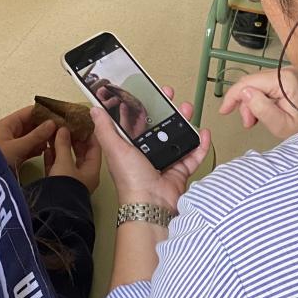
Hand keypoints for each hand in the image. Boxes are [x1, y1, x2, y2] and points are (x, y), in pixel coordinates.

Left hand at [0, 105, 55, 170]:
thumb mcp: (17, 148)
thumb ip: (36, 136)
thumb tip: (53, 123)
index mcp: (8, 124)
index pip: (29, 112)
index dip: (44, 112)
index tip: (60, 115)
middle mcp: (11, 131)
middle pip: (32, 124)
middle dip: (46, 126)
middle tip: (64, 129)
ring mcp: (14, 143)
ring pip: (33, 136)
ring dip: (44, 138)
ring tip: (59, 139)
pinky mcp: (16, 155)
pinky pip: (30, 148)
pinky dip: (38, 148)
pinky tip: (48, 150)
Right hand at [44, 125, 100, 192]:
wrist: (53, 210)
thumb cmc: (66, 185)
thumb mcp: (65, 162)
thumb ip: (63, 144)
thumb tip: (63, 129)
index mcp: (92, 170)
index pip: (94, 146)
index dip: (89, 132)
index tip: (81, 120)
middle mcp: (83, 175)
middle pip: (80, 152)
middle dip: (72, 138)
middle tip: (65, 124)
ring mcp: (70, 180)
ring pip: (67, 158)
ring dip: (60, 146)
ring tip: (53, 131)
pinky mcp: (58, 184)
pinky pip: (56, 166)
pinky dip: (52, 156)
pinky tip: (46, 147)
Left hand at [91, 85, 209, 214]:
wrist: (151, 204)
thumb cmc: (131, 180)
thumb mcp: (115, 149)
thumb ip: (105, 129)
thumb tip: (94, 110)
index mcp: (130, 146)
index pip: (136, 121)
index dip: (142, 106)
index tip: (148, 93)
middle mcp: (147, 153)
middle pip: (159, 126)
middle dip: (166, 110)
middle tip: (171, 97)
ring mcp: (165, 161)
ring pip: (177, 137)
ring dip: (184, 122)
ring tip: (188, 110)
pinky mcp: (180, 171)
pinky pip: (193, 155)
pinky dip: (200, 144)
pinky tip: (203, 133)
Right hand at [218, 69, 297, 138]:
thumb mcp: (281, 125)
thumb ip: (262, 108)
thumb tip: (244, 93)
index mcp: (285, 79)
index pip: (250, 81)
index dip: (234, 95)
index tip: (224, 111)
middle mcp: (285, 72)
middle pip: (251, 82)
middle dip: (244, 103)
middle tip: (248, 123)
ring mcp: (286, 74)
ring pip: (255, 85)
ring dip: (250, 104)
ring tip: (254, 121)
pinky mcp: (286, 80)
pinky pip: (263, 87)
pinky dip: (258, 101)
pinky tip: (260, 113)